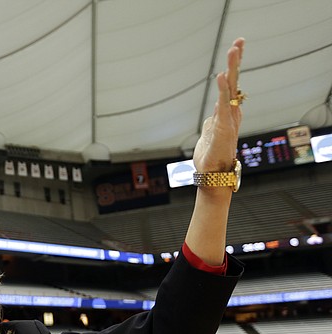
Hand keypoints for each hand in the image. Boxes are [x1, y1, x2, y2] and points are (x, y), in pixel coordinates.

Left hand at [193, 38, 244, 172]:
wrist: (213, 175)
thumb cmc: (211, 156)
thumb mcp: (211, 133)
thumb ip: (214, 121)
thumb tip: (213, 115)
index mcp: (227, 113)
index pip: (230, 86)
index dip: (233, 67)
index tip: (235, 48)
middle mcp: (230, 114)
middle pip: (233, 82)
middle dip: (236, 62)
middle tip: (239, 41)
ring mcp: (228, 120)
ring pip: (230, 90)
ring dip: (231, 69)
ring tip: (233, 50)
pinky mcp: (223, 128)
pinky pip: (223, 105)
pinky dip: (221, 90)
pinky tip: (220, 75)